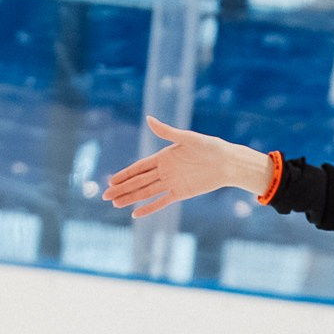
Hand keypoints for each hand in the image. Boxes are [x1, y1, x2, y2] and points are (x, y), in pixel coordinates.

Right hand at [103, 117, 276, 218]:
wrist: (227, 162)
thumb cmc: (210, 146)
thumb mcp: (188, 138)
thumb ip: (167, 132)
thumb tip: (148, 119)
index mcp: (164, 157)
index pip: (139, 167)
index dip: (125, 174)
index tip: (111, 180)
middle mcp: (165, 171)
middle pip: (139, 182)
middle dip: (122, 189)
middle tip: (105, 196)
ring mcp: (172, 183)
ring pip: (146, 193)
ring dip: (131, 198)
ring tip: (115, 204)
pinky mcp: (181, 193)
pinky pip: (162, 202)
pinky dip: (150, 208)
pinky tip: (136, 214)